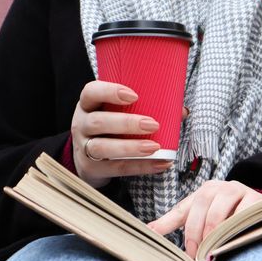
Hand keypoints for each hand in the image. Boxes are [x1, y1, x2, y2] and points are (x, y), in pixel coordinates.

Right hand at [71, 81, 187, 187]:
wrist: (89, 160)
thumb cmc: (110, 130)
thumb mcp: (118, 114)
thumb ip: (146, 108)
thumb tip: (181, 110)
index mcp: (88, 105)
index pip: (91, 92)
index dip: (109, 92)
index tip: (134, 96)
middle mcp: (81, 124)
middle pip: (98, 122)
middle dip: (126, 123)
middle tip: (153, 124)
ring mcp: (83, 147)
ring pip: (102, 147)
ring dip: (130, 147)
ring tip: (154, 147)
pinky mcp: (91, 168)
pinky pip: (116, 168)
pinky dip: (140, 167)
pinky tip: (160, 164)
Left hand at [147, 180, 261, 258]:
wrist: (260, 208)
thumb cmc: (227, 213)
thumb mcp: (201, 215)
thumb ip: (176, 221)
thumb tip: (149, 231)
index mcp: (204, 191)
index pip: (183, 208)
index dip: (167, 223)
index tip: (153, 235)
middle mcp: (219, 188)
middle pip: (200, 209)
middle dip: (195, 234)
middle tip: (194, 254)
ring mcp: (238, 191)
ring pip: (219, 213)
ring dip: (212, 235)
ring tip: (210, 251)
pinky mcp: (255, 200)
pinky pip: (241, 216)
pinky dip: (233, 231)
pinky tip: (230, 241)